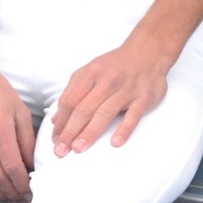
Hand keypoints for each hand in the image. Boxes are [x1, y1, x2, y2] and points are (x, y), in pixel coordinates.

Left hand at [51, 40, 171, 155]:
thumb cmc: (115, 65)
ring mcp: (126, 89)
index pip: (71, 100)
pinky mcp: (144, 97)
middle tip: (61, 150)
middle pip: (84, 108)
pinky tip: (115, 143)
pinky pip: (133, 115)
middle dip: (70, 131)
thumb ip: (72, 92)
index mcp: (91, 73)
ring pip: (105, 113)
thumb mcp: (89, 71)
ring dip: (90, 132)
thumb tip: (57, 120)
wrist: (147, 52)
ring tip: (78, 149)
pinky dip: (124, 129)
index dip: (61, 122)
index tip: (54, 140)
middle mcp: (107, 80)